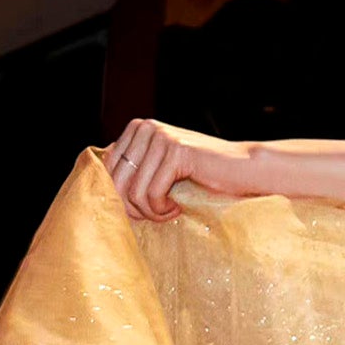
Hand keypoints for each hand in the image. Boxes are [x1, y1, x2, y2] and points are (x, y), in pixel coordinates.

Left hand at [102, 118, 253, 221]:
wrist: (244, 171)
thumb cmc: (206, 177)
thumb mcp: (164, 170)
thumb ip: (137, 170)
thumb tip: (100, 191)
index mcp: (139, 128)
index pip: (108, 169)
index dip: (120, 197)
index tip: (142, 211)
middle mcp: (146, 127)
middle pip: (117, 180)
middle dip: (133, 208)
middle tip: (155, 216)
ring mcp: (160, 137)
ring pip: (134, 191)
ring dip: (150, 212)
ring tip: (168, 213)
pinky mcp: (175, 152)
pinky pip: (152, 193)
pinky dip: (161, 210)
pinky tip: (176, 209)